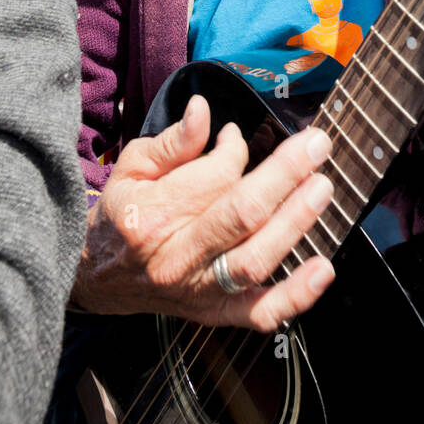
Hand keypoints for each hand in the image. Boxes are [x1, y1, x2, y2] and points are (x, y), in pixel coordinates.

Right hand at [73, 94, 335, 329]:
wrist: (99, 278)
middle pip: (240, 215)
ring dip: (295, 223)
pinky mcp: (214, 314)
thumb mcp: (132, 168)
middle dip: (285, 175)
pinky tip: (323, 269)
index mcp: (150, 215)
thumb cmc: (121, 214)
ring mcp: (197, 290)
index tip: (238, 135)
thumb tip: (203, 110)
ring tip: (322, 188)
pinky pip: (260, 312)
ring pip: (254, 260)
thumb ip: (172, 142)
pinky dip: (295, 295)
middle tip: (317, 145)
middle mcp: (175, 257)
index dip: (236, 149)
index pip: (212, 176)